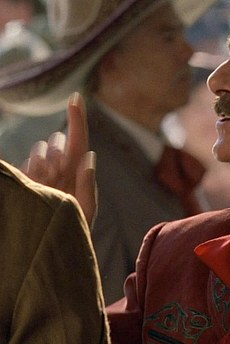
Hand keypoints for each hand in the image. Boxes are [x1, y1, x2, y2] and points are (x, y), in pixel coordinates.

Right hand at [25, 92, 96, 226]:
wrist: (50, 248)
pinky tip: (35, 186)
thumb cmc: (74, 232)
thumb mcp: (85, 211)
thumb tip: (89, 155)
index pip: (79, 141)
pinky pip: (26, 164)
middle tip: (56, 174)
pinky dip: (31, 171)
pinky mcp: (26, 178)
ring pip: (40, 151)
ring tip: (46, 186)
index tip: (77, 96)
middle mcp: (61, 169)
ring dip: (43, 163)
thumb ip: (87, 185)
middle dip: (56, 151)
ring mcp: (41, 173)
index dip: (78, 118)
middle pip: (57, 143)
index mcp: (79, 173)